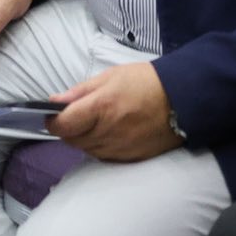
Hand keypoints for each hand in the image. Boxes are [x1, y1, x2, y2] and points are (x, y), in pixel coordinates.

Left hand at [48, 63, 183, 161]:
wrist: (183, 100)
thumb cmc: (145, 82)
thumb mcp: (109, 77)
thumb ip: (80, 92)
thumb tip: (54, 102)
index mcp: (101, 108)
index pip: (63, 125)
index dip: (53, 121)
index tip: (53, 114)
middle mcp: (109, 132)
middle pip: (72, 140)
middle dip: (68, 129)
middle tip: (75, 116)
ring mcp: (121, 148)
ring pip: (87, 150)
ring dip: (83, 139)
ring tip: (93, 123)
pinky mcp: (132, 158)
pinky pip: (104, 157)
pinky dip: (99, 147)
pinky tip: (107, 134)